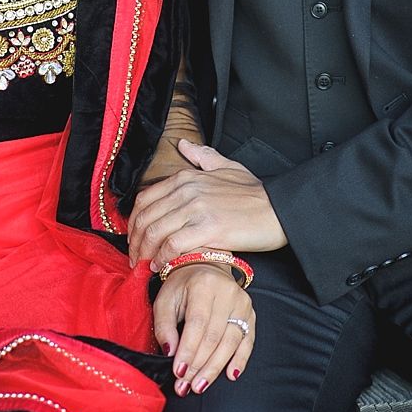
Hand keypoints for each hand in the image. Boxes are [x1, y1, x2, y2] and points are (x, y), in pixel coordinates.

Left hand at [128, 138, 286, 268]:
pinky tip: (162, 267)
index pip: (145, 198)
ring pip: (155, 231)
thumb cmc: (254, 193)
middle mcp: (187, 190)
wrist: (278, 209)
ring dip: (144, 252)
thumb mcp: (227, 166)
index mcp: (187, 177)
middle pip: (145, 217)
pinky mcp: (208, 229)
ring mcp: (197, 209)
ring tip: (144, 266)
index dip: (133, 222)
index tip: (134, 238)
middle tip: (134, 258)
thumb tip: (184, 145)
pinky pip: (173, 245)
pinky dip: (162, 258)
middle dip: (134, 241)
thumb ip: (203, 157)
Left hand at [153, 262, 255, 396]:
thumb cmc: (182, 286)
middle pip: (214, 336)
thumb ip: (164, 325)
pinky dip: (239, 360)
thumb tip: (170, 352)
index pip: (197, 323)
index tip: (178, 371)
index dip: (188, 350)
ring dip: (215, 368)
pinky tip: (230, 375)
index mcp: (204, 285)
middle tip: (185, 386)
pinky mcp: (251, 314)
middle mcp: (227, 293)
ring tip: (199, 386)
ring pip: (231, 342)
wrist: (205, 268)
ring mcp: (242, 303)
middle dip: (199, 365)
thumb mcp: (165, 299)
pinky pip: (248, 341)